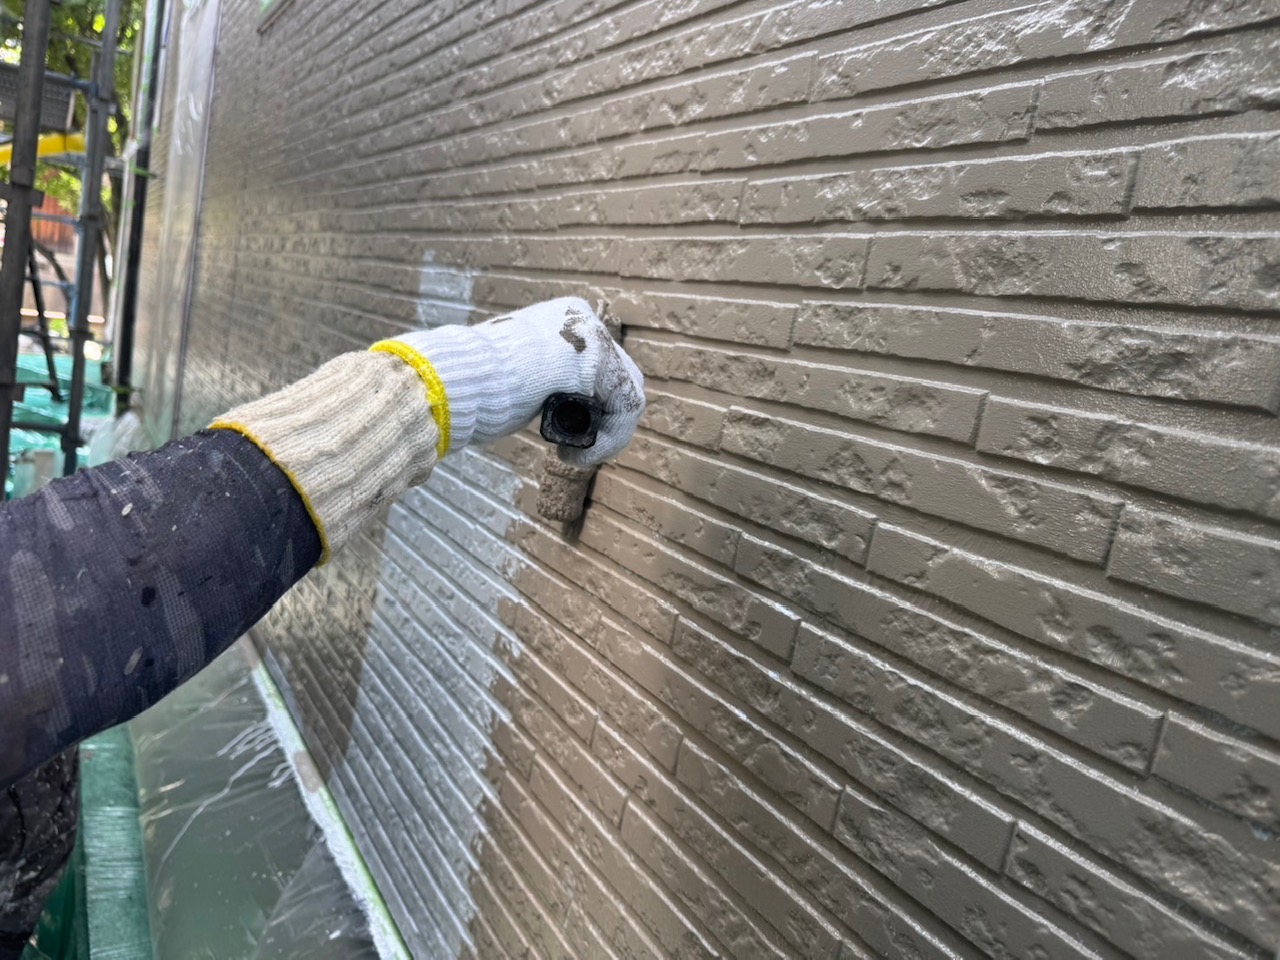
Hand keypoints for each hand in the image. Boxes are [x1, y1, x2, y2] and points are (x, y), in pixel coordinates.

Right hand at [377, 298, 645, 465]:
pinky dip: (608, 440)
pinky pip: (625, 408)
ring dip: (607, 436)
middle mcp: (582, 318)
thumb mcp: (515, 372)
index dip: (593, 408)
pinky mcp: (598, 362)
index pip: (599, 366)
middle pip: (620, 378)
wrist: (454, 380)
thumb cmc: (471, 384)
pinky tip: (572, 456)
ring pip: (626, 395)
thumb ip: (543, 377)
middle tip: (573, 449)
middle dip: (604, 420)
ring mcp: (592, 336)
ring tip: (572, 456)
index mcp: (562, 317)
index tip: (563, 435)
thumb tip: (552, 398)